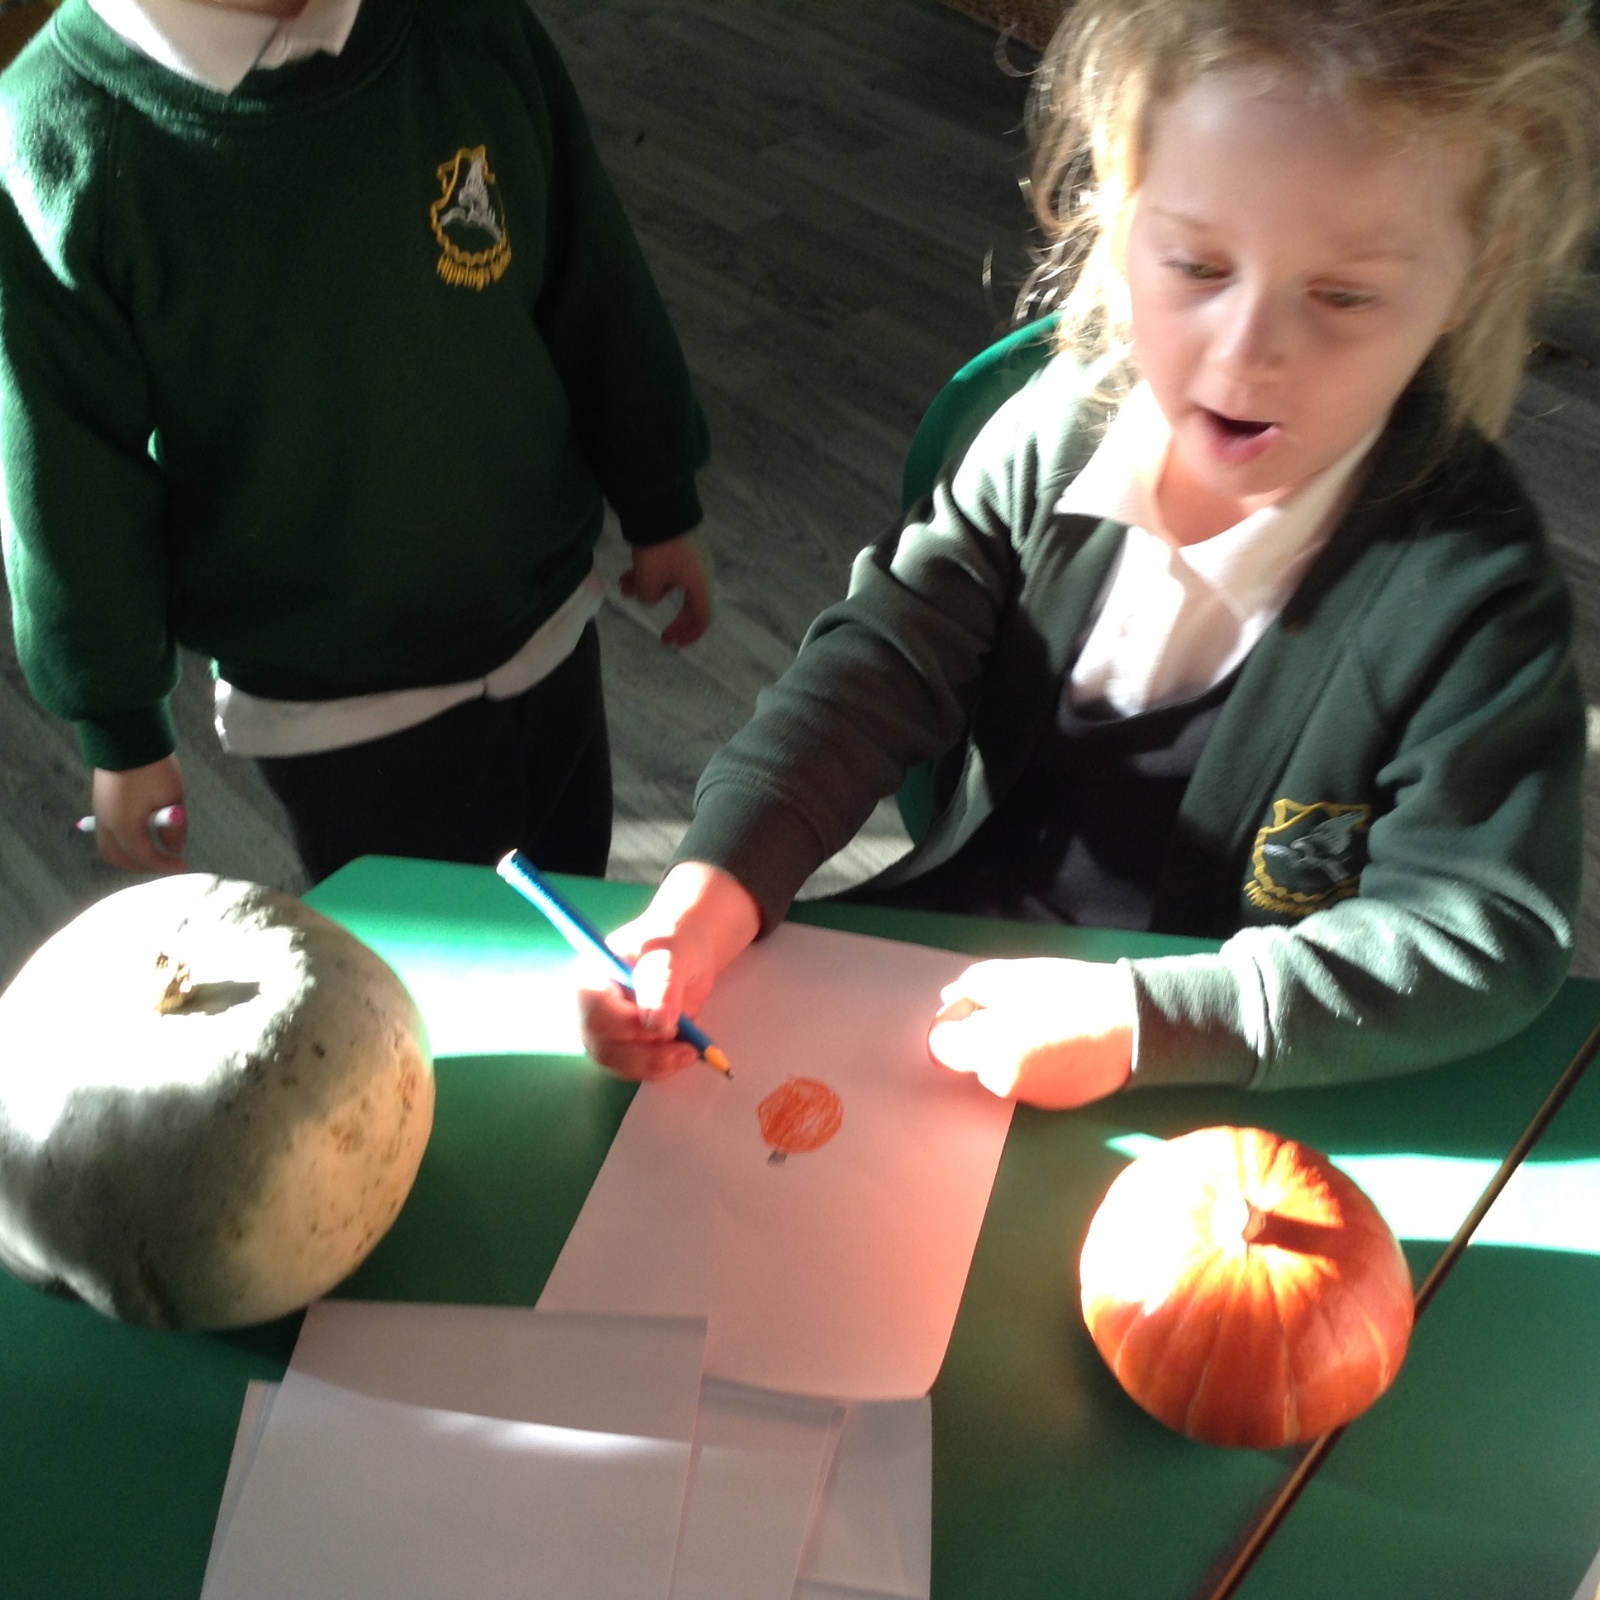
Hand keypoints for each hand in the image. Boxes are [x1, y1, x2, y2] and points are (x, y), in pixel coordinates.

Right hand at [90, 757, 187, 872]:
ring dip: (129, 854)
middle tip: (165, 864)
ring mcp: (100, 812)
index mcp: (124, 827)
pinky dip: (122, 840)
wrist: (126, 737)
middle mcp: (107, 824)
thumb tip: (176, 848)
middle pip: (118, 856)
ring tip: (152, 852)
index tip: (184, 866)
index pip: (145, 857)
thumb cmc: (152, 768)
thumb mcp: (172, 798)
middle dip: (142, 865)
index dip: (165, 865)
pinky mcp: (100, 801)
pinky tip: (139, 834)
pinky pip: (106, 831)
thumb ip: (174, 828)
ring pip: (108, 845)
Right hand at [577, 861, 759, 1080]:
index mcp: (589, 978)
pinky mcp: (625, 1048)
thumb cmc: (673, 944)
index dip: (631, 1028)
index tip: (670, 1026)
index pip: (597, 1015)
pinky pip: (638, 1069)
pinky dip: (664, 1067)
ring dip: (659, 1064)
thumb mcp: (671, 955)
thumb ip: (663, 984)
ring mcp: (606, 1032)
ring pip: (622, 1065)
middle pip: (605, 1048)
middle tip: (689, 1049)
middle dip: (648, 1055)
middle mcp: (590, 1010)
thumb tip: (658, 1023)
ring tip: (692, 1048)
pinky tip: (686, 1048)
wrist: (686, 952)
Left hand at [621, 532, 712, 646]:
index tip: (671, 642)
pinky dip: (649, 573)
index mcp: (700, 584)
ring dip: (650, 589)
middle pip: (689, 602)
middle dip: (671, 616)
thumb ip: (649, 596)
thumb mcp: (650, 580)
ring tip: (626, 589)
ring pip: (672, 582)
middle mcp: (701, 571)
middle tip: (659, 630)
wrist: (660, 503)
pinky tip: (627, 573)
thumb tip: (649, 596)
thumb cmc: (659, 549)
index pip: (701, 618)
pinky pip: (667, 566)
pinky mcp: (680, 540)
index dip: (688, 634)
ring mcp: (691, 554)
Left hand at [926, 957, 1134, 1107]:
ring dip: (1006, 1048)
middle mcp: (1002, 1084)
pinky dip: (1033, 1063)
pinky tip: (1060, 1041)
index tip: (976, 1002)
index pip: (940, 1045)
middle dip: (981, 1033)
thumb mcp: (1014, 976)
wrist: (1135, 1024)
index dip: (953, 1020)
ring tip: (1043, 1021)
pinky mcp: (1055, 1105)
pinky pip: (1028, 1081)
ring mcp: (1030, 1099)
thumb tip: (951, 999)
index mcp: (988, 1052)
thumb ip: (972, 987)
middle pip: (970, 1058)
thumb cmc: (1071, 993)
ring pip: (1000, 1070)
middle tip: (1013, 1006)